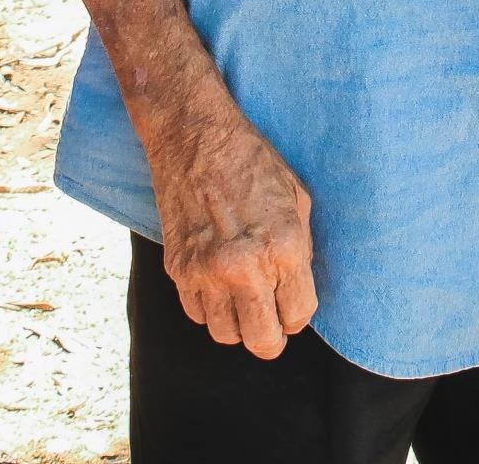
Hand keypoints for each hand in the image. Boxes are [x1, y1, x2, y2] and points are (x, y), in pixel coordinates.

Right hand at [148, 100, 317, 359]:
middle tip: (272, 317)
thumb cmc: (252, 160)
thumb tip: (297, 288)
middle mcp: (244, 267)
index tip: (293, 303)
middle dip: (272, 335)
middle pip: (262, 341)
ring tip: (244, 295)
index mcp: (283, 246)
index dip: (298, 313)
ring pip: (226, 335)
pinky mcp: (177, 270)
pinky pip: (197, 315)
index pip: (298, 316)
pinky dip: (210, 307)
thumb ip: (300, 248)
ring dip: (239, 322)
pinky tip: (218, 281)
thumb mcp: (296, 196)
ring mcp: (206, 272)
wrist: (194, 136)